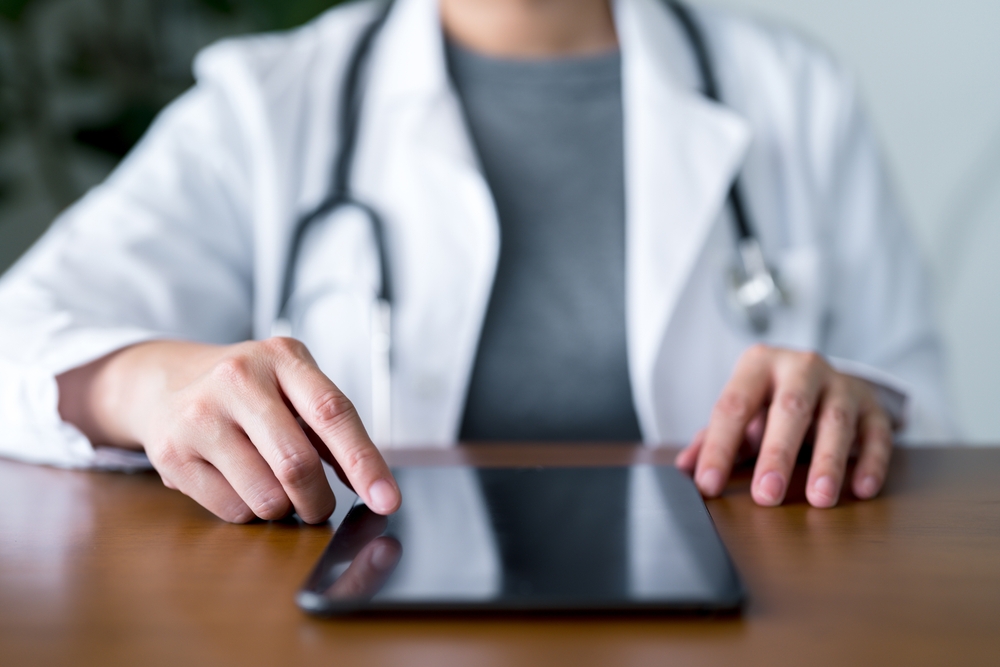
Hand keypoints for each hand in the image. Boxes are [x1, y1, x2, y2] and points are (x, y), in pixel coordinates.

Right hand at [57, 338, 400, 523]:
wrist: (164, 381)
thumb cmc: (249, 390)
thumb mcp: (291, 386)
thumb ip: (330, 428)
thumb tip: (374, 485)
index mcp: (282, 358)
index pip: (333, 413)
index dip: (364, 462)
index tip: (388, 500)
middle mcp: (238, 379)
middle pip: (297, 464)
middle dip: (319, 501)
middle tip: (319, 507)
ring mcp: (200, 415)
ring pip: (266, 496)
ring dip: (283, 510)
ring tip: (275, 490)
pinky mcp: (172, 454)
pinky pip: (232, 510)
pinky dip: (249, 511)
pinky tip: (240, 485)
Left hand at [675, 344, 892, 507]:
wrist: (822, 379)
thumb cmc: (769, 402)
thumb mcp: (741, 412)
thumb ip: (713, 438)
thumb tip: (686, 467)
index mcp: (758, 364)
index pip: (734, 405)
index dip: (719, 446)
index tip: (708, 484)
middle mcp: (801, 367)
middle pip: (790, 408)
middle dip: (777, 454)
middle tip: (767, 496)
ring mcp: (841, 383)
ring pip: (836, 420)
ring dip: (828, 462)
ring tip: (818, 499)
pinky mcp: (873, 404)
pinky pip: (876, 433)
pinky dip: (871, 461)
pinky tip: (862, 489)